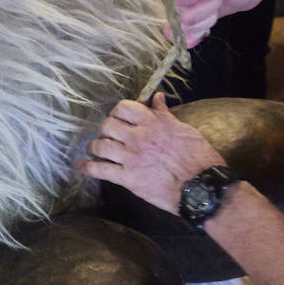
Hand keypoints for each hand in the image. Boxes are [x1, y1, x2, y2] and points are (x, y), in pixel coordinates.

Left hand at [77, 93, 225, 213]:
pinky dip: (88, 167)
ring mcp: (131, 158)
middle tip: (107, 136)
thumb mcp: (185, 130)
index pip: (124, 108)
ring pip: (100, 146)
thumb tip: (157, 98)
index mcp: (153, 123)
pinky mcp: (128, 179)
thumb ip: (166, 115)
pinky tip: (82, 165)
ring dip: (94, 147)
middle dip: (104, 130)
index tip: (118, 118)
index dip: (117, 112)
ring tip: (93, 149)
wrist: (200, 186)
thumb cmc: (198, 157)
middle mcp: (139, 138)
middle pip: (107, 126)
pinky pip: (100, 170)